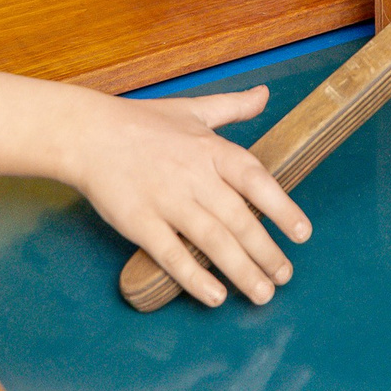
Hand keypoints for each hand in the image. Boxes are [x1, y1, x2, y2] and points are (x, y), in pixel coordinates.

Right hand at [62, 86, 311, 307]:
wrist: (88, 134)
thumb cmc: (141, 122)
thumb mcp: (192, 109)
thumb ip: (233, 107)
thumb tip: (265, 93)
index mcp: (210, 149)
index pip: (256, 180)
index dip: (282, 208)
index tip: (303, 234)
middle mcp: (194, 176)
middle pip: (239, 219)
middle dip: (266, 252)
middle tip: (285, 276)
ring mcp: (167, 201)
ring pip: (212, 241)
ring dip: (241, 271)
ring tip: (263, 294)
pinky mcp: (140, 222)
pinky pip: (172, 255)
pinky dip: (195, 278)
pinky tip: (215, 297)